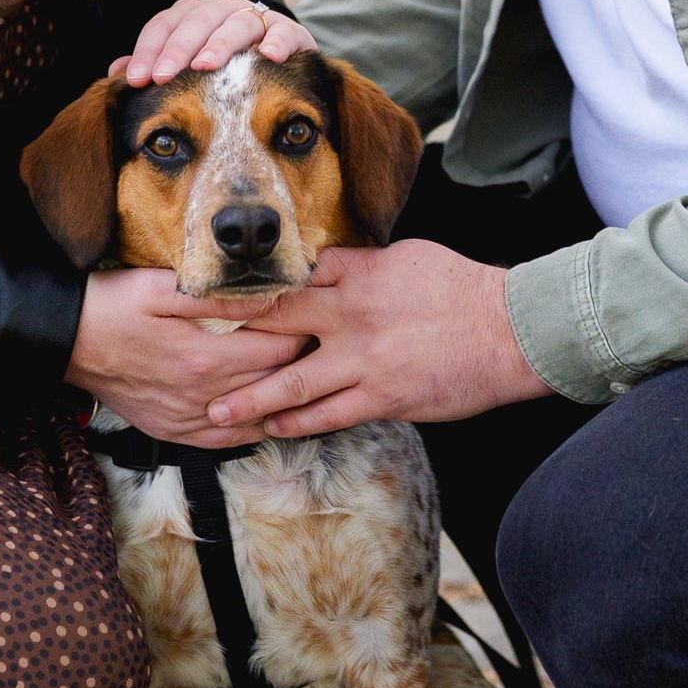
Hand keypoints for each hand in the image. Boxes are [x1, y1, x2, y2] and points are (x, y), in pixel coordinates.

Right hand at [67, 267, 307, 446]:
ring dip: (281, 403)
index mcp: (205, 359)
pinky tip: (264, 418)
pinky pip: (224, 441)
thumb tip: (269, 299)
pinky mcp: (171, 431)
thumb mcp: (163, 288)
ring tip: (303, 383)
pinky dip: (251, 430)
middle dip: (300, 368)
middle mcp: (201, 397)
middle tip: (320, 348)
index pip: (278, 352)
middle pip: (273, 387)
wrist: (66, 340)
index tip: (318, 320)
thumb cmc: (114, 305)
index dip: (304, 335)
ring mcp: (186, 420)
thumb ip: (219, 297)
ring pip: (254, 420)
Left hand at [109, 0, 315, 85]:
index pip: (163, 26)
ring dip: (220, 44)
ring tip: (205, 66)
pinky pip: (283, 31)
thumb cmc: (222, 71)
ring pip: (236, 23)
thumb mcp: (185, 68)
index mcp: (191, 16)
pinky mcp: (289, 31)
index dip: (148, 51)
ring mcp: (257, 18)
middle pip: (195, 22)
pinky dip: (276, 41)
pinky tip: (269, 58)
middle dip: (177, 50)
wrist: (277, 60)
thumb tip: (114, 75)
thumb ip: (153, 67)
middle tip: (162, 77)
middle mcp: (222, 10)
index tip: (137, 81)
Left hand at [202, 240, 551, 438]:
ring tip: (211, 409)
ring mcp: (364, 359)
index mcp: (358, 273)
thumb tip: (331, 261)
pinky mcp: (383, 397)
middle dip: (222, 327)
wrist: (512, 331)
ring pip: (291, 380)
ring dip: (248, 396)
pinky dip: (296, 423)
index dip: (241, 279)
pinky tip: (269, 429)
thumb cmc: (463, 289)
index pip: (288, 272)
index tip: (203, 283)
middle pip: (274, 318)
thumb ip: (363, 265)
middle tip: (176, 336)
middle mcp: (351, 314)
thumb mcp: (408, 259)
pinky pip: (328, 415)